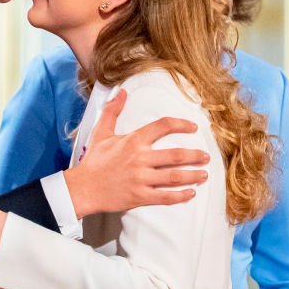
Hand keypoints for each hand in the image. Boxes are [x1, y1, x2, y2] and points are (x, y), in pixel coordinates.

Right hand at [63, 89, 210, 217]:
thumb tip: (123, 92)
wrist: (82, 188)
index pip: (163, 126)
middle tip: (206, 156)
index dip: (181, 125)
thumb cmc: (93, 161)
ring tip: (204, 174)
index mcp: (133, 141)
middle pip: (176, 155)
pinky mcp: (140, 196)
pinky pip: (165, 196)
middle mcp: (140, 158)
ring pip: (174, 177)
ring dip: (193, 175)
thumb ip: (113, 111)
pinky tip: (191, 193)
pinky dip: (180, 196)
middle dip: (195, 156)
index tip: (193, 128)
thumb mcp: (101, 132)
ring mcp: (141, 178)